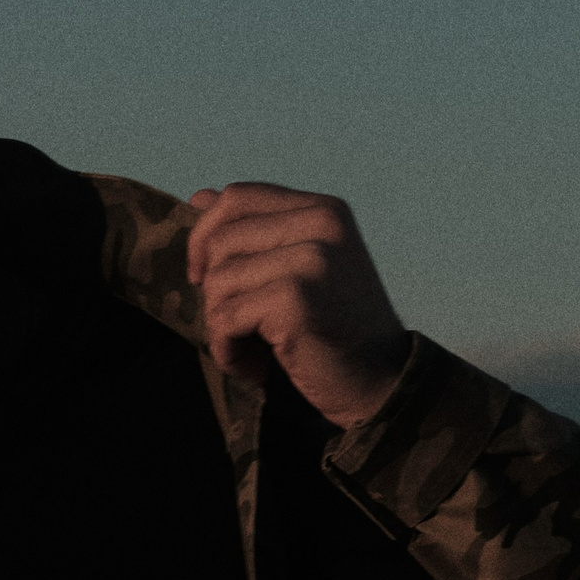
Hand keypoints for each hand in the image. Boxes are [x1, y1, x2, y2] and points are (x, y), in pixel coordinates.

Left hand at [187, 182, 409, 428]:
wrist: (382, 382)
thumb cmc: (335, 329)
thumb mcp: (301, 267)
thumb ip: (256, 231)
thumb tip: (198, 196)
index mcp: (322, 210)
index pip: (237, 197)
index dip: (204, 234)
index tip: (203, 275)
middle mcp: (320, 224)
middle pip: (220, 241)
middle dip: (212, 292)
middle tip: (240, 328)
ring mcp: (310, 259)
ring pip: (217, 281)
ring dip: (220, 327)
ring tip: (253, 351)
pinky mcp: (295, 299)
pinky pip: (225, 318)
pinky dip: (228, 351)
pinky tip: (256, 367)